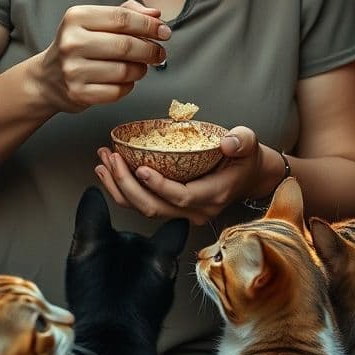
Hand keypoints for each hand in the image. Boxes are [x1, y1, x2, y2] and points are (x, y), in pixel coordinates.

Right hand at [34, 0, 169, 112]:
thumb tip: (155, 15)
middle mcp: (72, 42)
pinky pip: (118, 91)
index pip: (123, 18)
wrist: (48, 78)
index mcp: (76, 17)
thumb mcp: (96, 21)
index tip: (164, 32)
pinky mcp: (78, 93)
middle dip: (151, 50)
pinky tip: (124, 80)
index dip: (150, 26)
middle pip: (126, 45)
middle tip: (159, 53)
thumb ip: (127, 12)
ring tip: (139, 66)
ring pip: (125, 70)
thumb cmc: (79, 46)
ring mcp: (73, 70)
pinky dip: (128, 86)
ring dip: (141, 69)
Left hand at [95, 126, 267, 225]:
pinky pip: (143, 204)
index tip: (139, 167)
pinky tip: (109, 171)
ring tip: (104, 162)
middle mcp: (196, 210)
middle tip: (112, 158)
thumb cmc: (245, 159)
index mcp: (213, 195)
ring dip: (119, 187)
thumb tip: (228, 143)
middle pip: (155, 207)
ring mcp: (183, 213)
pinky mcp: (172, 208)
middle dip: (128, 184)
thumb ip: (242, 141)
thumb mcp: (249, 144)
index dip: (158, 185)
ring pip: (144, 209)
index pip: (182, 196)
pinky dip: (123, 189)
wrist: (250, 176)